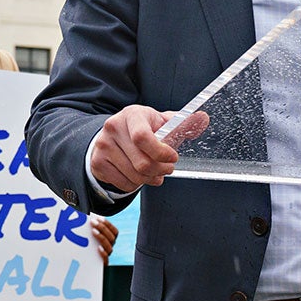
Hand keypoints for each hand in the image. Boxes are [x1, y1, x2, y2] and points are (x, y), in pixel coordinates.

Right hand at [89, 104, 208, 191]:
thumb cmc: (142, 129)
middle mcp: (113, 128)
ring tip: (156, 172)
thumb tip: (203, 118)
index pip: (143, 137)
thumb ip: (183, 122)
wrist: (111, 136)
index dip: (161, 152)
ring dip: (151, 178)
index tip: (173, 157)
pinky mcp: (98, 163)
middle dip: (161, 170)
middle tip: (168, 168)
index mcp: (132, 115)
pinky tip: (140, 175)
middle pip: (142, 162)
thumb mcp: (160, 122)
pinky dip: (136, 184)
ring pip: (135, 176)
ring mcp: (103, 146)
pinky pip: (124, 184)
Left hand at [90, 217, 117, 261]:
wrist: (83, 264)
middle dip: (103, 228)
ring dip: (102, 237)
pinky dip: (103, 253)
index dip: (108, 224)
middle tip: (93, 222)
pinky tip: (98, 247)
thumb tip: (86, 219)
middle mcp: (110, 248)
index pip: (115, 232)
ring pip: (109, 247)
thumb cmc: (86, 248)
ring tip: (93, 231)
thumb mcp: (90, 238)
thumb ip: (92, 230)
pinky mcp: (102, 264)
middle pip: (112, 238)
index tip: (99, 218)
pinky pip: (106, 259)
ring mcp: (107, 256)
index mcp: (110, 241)